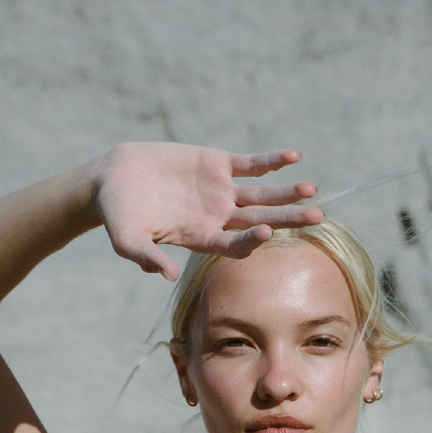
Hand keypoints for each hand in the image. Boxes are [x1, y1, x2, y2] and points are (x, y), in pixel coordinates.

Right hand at [92, 142, 322, 279]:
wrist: (114, 179)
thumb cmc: (118, 216)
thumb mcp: (126, 239)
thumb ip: (147, 258)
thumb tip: (166, 276)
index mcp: (201, 239)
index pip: (234, 244)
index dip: (251, 240)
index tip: (266, 232)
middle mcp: (218, 218)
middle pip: (260, 220)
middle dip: (288, 219)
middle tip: (317, 218)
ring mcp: (221, 191)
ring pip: (262, 193)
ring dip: (287, 192)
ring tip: (312, 190)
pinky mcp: (217, 163)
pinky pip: (251, 163)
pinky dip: (271, 160)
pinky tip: (294, 156)